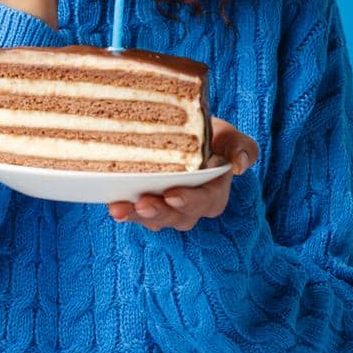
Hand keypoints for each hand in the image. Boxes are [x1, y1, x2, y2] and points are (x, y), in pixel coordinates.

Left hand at [108, 118, 258, 230]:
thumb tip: (239, 166)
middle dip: (159, 212)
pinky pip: (136, 214)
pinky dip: (124, 212)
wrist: (184, 132)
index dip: (189, 202)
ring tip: (120, 208)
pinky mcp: (146, 205)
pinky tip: (112, 205)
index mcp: (214, 192)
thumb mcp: (226, 134)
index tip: (172, 195)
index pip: (205, 202)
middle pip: (177, 217)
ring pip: (154, 220)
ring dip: (136, 216)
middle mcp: (191, 206)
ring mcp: (167, 209)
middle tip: (143, 203)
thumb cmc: (208, 134)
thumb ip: (240, 146)